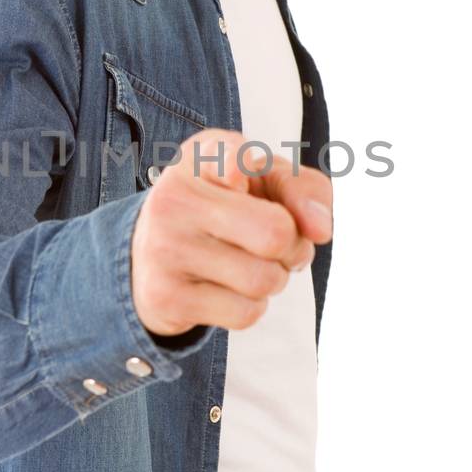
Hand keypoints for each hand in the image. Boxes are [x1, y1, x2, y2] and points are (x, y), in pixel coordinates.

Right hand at [129, 129, 331, 337]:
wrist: (151, 257)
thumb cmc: (225, 209)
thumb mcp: (264, 181)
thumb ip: (305, 188)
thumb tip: (321, 230)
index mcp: (199, 159)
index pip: (233, 158)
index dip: (249, 170)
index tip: (238, 177)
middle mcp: (174, 199)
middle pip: (275, 233)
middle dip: (293, 247)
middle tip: (277, 245)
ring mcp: (164, 250)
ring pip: (264, 279)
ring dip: (273, 279)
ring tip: (248, 266)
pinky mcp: (165, 297)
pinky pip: (246, 313)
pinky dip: (251, 307)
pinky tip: (226, 290)